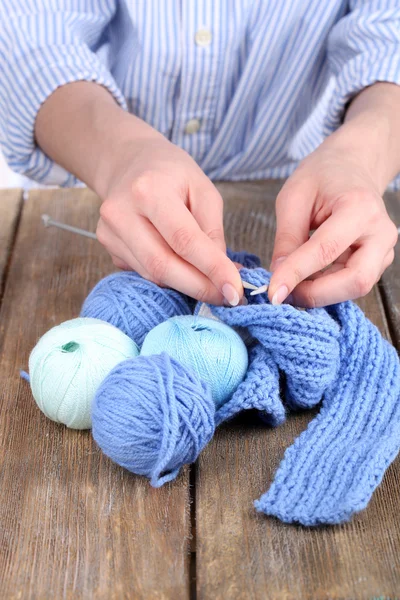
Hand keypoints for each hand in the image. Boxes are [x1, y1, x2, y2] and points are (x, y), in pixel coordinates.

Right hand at [95, 117, 241, 304]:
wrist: (127, 162)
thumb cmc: (170, 173)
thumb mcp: (202, 189)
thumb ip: (213, 231)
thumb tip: (226, 273)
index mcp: (149, 190)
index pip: (184, 240)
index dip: (211, 269)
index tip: (235, 291)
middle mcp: (122, 213)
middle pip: (163, 265)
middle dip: (199, 287)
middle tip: (227, 298)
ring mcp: (109, 233)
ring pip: (152, 275)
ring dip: (186, 286)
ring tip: (211, 285)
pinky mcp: (108, 246)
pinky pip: (143, 272)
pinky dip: (169, 278)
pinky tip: (183, 270)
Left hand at [268, 137, 397, 307]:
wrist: (352, 166)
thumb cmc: (323, 176)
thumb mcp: (294, 198)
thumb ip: (287, 238)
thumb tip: (278, 276)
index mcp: (359, 207)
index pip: (326, 250)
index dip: (297, 274)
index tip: (273, 291)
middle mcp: (380, 232)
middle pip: (355, 280)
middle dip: (316, 294)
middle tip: (284, 293)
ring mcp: (384, 249)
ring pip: (356, 288)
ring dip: (321, 293)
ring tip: (292, 284)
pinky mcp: (378, 261)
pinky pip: (352, 284)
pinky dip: (327, 288)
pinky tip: (307, 279)